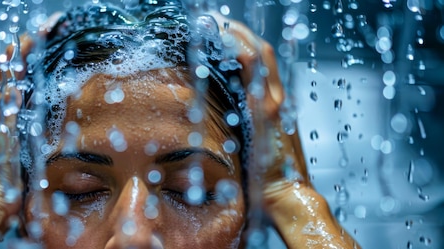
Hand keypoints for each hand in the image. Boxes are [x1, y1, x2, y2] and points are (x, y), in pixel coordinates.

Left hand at [210, 13, 360, 248]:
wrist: (285, 196)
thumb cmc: (269, 180)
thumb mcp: (258, 147)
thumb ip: (246, 130)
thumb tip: (223, 124)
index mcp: (275, 105)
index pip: (262, 63)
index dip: (244, 44)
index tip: (223, 33)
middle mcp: (278, 98)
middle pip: (261, 51)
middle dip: (238, 32)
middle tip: (215, 21)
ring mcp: (274, 102)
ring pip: (258, 53)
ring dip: (237, 34)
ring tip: (215, 23)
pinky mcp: (266, 110)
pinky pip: (253, 69)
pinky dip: (239, 49)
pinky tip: (222, 39)